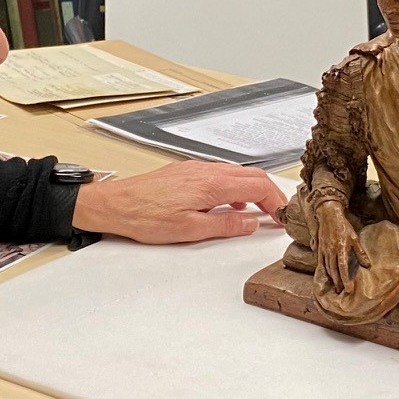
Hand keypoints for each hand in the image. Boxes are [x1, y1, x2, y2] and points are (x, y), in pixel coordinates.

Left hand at [70, 161, 285, 243]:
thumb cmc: (145, 217)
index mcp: (212, 184)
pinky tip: (229, 205)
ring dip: (253, 190)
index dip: (276, 202)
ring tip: (259, 211)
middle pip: (252, 175)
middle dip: (270, 194)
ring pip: (237, 173)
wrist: (115, 205)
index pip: (258, 186)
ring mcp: (196, 168)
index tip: (283, 217)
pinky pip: (221, 174)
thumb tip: (250, 223)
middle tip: (279, 214)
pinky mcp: (187, 171)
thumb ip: (225, 226)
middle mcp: (207, 170)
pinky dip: (235, 187)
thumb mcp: (190, 230)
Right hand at [313, 201, 366, 293]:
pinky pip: (320, 262)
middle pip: (334, 270)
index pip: (343, 268)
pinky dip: (323, 270)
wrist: (329, 215)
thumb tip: (367, 265)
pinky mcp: (319, 248)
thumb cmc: (344, 226)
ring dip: (331, 278)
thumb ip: (360, 252)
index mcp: (341, 248)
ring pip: (326, 268)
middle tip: (342, 291)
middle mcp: (331, 251)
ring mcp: (324, 250)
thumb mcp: (355, 238)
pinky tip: (326, 275)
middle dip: (338, 282)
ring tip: (335, 286)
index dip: (346, 279)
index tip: (348, 289)